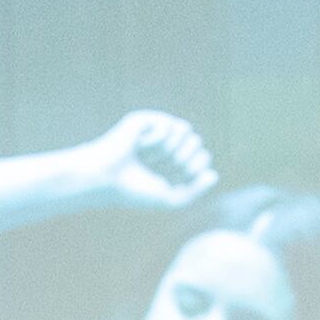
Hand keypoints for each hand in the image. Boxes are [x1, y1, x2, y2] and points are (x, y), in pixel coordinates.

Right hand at [81, 109, 216, 210]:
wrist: (105, 180)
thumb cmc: (134, 192)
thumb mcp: (170, 199)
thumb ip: (194, 192)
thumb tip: (213, 175)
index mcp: (173, 164)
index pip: (202, 157)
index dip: (193, 168)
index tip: (174, 177)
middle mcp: (166, 146)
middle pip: (196, 142)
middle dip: (182, 158)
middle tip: (160, 167)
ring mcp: (155, 131)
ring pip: (185, 130)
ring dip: (169, 149)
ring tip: (148, 157)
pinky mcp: (145, 120)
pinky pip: (168, 124)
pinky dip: (156, 140)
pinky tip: (139, 146)